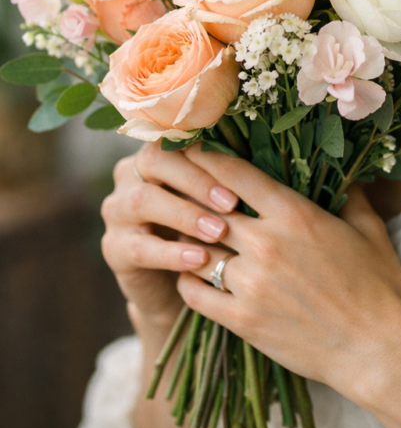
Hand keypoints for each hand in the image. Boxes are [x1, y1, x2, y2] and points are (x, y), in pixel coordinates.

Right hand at [100, 142, 239, 329]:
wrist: (179, 288)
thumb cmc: (206, 232)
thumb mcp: (215, 203)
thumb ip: (226, 180)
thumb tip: (260, 163)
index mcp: (157, 153)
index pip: (177, 139)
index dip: (208, 156)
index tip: (239, 177)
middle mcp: (130, 174)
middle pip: (156, 161)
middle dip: (196, 181)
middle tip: (231, 204)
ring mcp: (116, 211)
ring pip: (143, 201)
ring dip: (185, 214)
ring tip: (218, 232)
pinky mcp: (113, 248)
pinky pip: (139, 246)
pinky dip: (171, 253)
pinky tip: (199, 259)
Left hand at [175, 147, 400, 399]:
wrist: (376, 348)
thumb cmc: (380, 286)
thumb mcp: (370, 230)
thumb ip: (350, 196)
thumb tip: (343, 173)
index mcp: (295, 214)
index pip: (235, 174)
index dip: (208, 157)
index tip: (193, 149)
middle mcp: (266, 243)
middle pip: (207, 209)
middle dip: (193, 200)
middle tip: (183, 194)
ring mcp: (251, 284)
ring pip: (195, 250)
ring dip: (188, 242)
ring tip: (187, 236)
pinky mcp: (242, 321)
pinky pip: (195, 292)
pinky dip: (188, 280)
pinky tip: (193, 274)